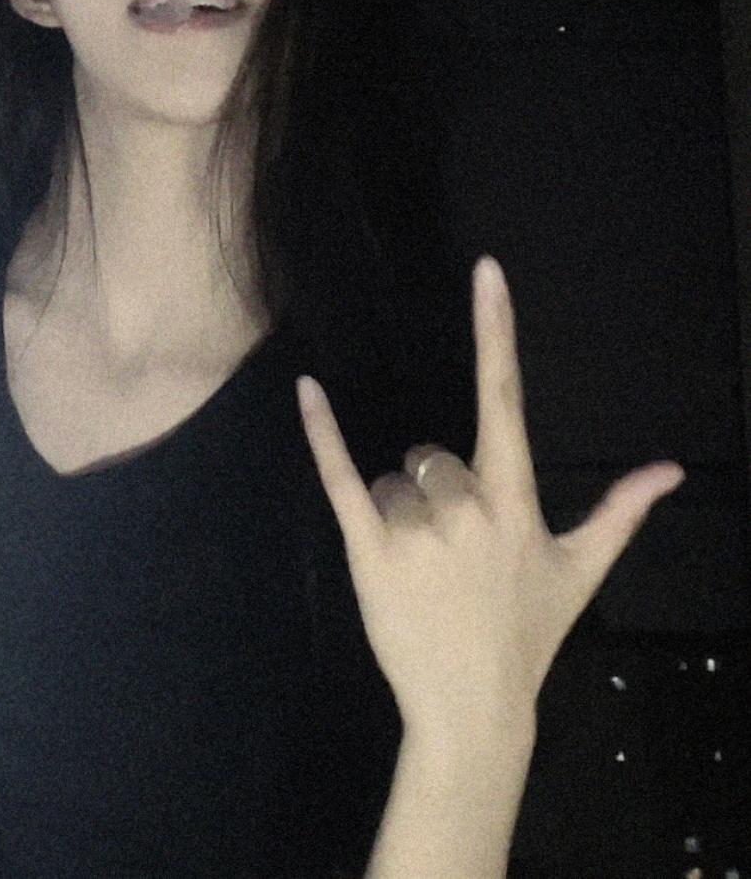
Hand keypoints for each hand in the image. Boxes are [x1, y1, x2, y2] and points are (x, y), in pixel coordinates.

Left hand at [297, 255, 684, 737]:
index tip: (486, 270)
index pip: (503, 396)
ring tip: (423, 571)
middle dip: (435, 492)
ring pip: (391, 478)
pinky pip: (339, 476)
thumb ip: (621, 512)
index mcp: (515, 499)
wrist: (474, 707)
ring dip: (400, 513)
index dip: (495, 329)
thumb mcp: (580, 570)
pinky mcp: (367, 548)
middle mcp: (466, 504)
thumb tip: (670, 469)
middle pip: (429, 454)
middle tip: (450, 555)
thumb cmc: (528, 634)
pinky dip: (321, 430)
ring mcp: (415, 527)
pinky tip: (307, 389)